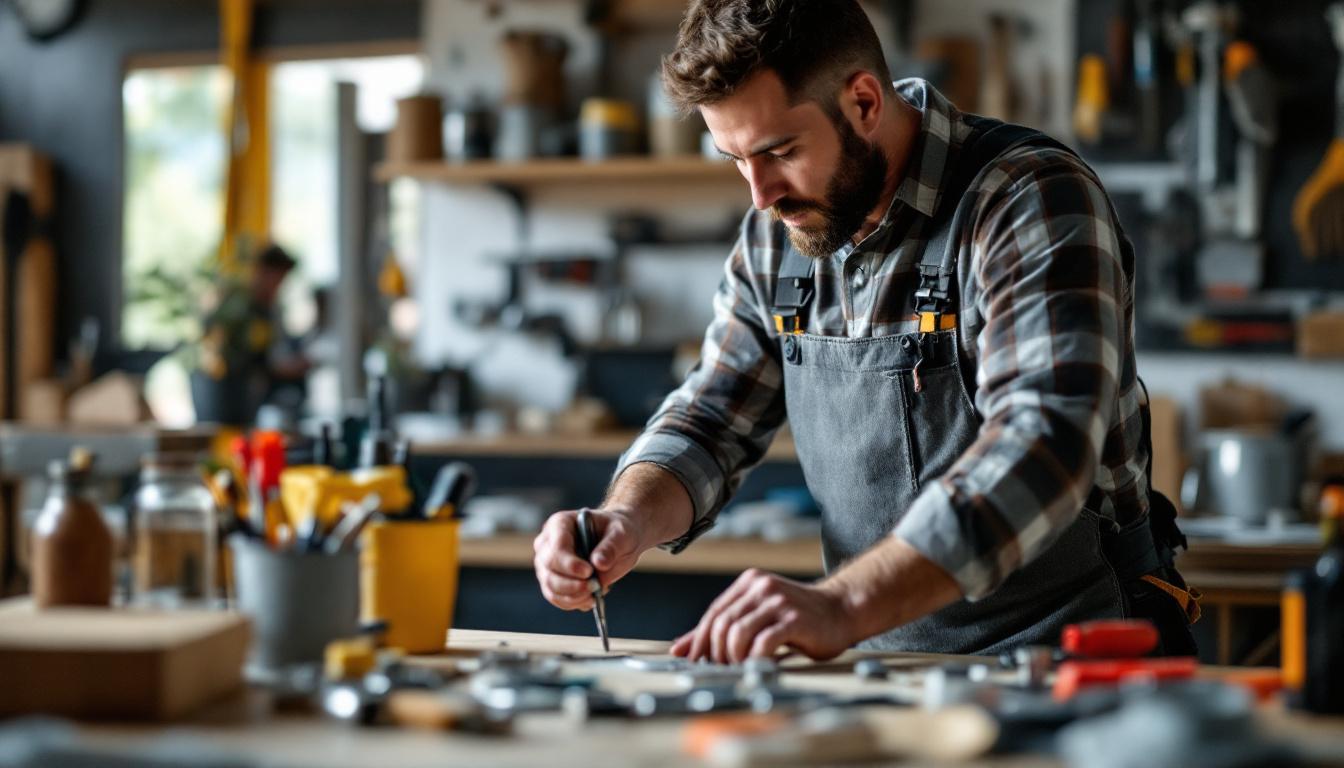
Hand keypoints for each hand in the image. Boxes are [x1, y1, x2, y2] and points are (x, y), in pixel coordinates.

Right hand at [533, 506, 645, 610]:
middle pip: (549, 569)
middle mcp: (548, 543)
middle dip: (572, 583)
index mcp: (561, 523)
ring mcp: (547, 564)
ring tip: (595, 593)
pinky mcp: (553, 581)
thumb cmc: (617, 532)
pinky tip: (590, 598)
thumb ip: (611, 546)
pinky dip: (573, 602)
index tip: (589, 572)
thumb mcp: (622, 533)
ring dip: (573, 596)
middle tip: (595, 586)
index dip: (570, 563)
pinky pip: (556, 597)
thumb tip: (598, 563)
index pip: (557, 546)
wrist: (617, 541)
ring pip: (550, 587)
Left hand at [669, 569, 856, 662]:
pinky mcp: (794, 619)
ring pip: (738, 632)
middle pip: (722, 623)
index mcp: (749, 583)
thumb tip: (681, 648)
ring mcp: (778, 602)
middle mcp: (761, 588)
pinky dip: (754, 659)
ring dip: (733, 657)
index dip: (700, 640)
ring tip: (738, 669)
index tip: (696, 662)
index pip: (714, 613)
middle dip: (716, 653)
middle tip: (720, 670)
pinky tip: (757, 667)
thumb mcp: (758, 616)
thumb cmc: (799, 618)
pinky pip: (763, 642)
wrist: (841, 610)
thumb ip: (724, 628)